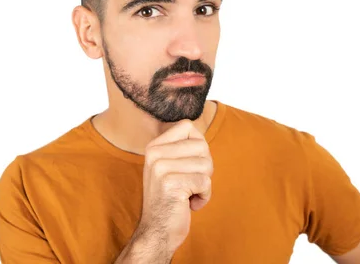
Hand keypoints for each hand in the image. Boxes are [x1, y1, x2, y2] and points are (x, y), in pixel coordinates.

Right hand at [132, 119, 213, 257]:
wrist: (157, 232)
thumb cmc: (171, 199)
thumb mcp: (170, 167)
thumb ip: (181, 148)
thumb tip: (196, 129)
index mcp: (154, 146)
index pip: (188, 126)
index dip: (198, 146)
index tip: (189, 165)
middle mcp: (154, 154)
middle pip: (201, 145)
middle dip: (204, 167)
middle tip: (189, 183)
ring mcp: (160, 168)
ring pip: (206, 165)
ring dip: (204, 184)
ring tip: (188, 194)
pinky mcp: (170, 184)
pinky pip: (205, 183)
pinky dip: (203, 197)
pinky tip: (189, 204)